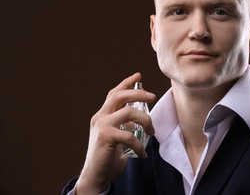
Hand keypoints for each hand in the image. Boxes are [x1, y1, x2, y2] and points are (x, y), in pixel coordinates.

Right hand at [76, 72, 155, 193]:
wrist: (96, 175)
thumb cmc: (108, 157)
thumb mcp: (117, 137)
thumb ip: (125, 126)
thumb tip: (139, 119)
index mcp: (103, 115)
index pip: (114, 94)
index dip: (126, 83)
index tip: (138, 75)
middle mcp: (100, 117)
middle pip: (119, 96)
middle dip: (138, 93)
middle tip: (153, 96)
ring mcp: (101, 126)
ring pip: (128, 112)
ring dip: (145, 120)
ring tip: (152, 131)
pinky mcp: (105, 137)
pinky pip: (129, 135)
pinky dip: (139, 146)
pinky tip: (142, 154)